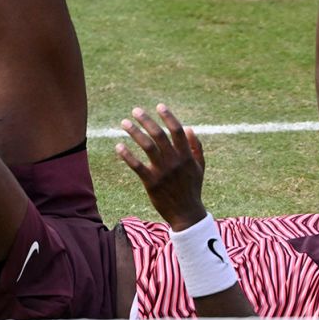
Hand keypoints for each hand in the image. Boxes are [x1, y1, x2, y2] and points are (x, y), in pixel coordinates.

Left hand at [116, 104, 207, 231]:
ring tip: (124, 123)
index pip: (177, 131)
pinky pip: (137, 166)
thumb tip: (189, 128)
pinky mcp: (151, 183)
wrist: (186, 214)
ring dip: (135, 132)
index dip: (168, 117)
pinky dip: (127, 155)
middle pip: (159, 135)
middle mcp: (175, 161)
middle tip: (135, 110)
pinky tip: (118, 146)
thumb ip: (196, 147)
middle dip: (146, 120)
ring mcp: (163, 172)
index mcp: (187, 156)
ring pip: (147, 146)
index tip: (159, 106)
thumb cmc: (193, 188)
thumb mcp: (200, 167)